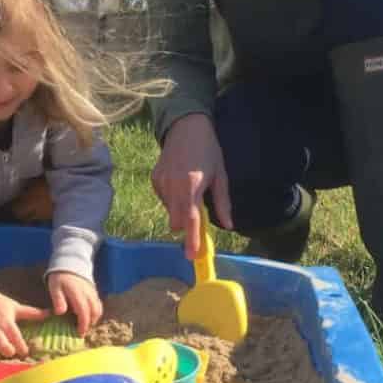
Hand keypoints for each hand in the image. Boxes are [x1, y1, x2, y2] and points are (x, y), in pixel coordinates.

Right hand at [0, 283, 50, 358]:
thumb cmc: (0, 303)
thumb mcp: (16, 307)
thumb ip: (32, 313)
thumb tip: (50, 313)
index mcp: (7, 322)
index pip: (16, 337)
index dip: (21, 346)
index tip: (26, 352)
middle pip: (1, 344)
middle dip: (7, 351)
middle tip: (11, 352)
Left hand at [46, 271, 102, 336]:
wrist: (70, 264)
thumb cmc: (60, 278)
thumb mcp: (54, 288)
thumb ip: (58, 300)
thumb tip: (60, 313)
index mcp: (78, 294)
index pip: (84, 312)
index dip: (83, 324)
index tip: (80, 333)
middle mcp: (88, 294)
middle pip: (94, 312)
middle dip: (89, 324)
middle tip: (82, 332)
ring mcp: (93, 293)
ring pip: (98, 309)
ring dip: (94, 319)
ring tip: (85, 326)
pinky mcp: (94, 292)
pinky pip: (99, 305)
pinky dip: (96, 313)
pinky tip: (89, 316)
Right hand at [151, 114, 231, 261]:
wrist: (185, 127)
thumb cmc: (208, 151)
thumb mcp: (220, 176)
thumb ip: (222, 203)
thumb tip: (228, 226)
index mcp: (192, 185)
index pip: (190, 219)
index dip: (192, 239)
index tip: (193, 256)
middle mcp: (173, 186)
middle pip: (176, 221)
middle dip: (186, 227)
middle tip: (199, 223)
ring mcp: (160, 182)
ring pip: (169, 211)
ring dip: (180, 211)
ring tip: (192, 192)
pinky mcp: (154, 179)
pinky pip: (164, 200)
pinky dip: (173, 200)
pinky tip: (182, 185)